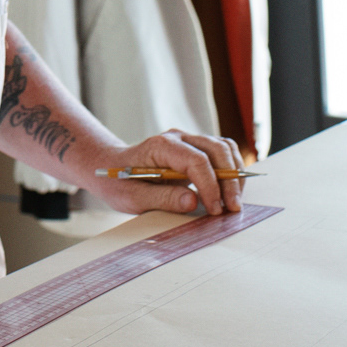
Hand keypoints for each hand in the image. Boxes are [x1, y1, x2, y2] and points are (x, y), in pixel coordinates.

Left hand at [98, 129, 245, 217]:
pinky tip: (229, 191)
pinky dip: (231, 170)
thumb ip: (163, 199)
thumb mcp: (134, 197)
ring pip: (224, 147)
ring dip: (234, 174)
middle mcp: (178, 137)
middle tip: (232, 208)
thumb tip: (193, 202)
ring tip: (233, 202)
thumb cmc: (120, 182)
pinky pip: (222, 153)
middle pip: (216, 149)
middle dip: (229, 180)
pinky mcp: (195, 149)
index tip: (215, 209)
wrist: (112, 168)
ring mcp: (188, 140)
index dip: (210, 185)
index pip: (196, 160)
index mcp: (162, 146)